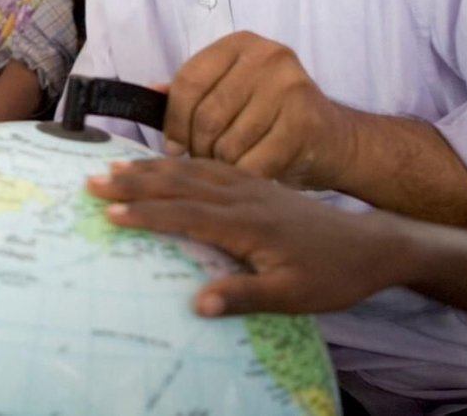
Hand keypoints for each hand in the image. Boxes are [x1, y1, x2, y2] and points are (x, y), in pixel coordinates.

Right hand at [85, 157, 405, 315]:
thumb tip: (198, 305)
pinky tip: (165, 162)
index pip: (185, 215)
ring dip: (150, 168)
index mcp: (247, 224)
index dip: (145, 214)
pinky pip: (210, 165)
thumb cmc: (332, 276)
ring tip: (115, 166)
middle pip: (179, 184)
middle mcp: (243, 197)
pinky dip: (180, 161)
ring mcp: (249, 186)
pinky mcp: (257, 183)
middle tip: (93, 179)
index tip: (109, 213)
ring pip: (191, 170)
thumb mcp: (293, 296)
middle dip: (134, 182)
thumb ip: (245, 297)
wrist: (372, 245)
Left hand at [164, 31, 356, 188]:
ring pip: (227, 143)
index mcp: (241, 43)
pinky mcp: (305, 123)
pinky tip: (251, 175)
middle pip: (206, 115)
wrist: (336, 140)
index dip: (173, 120)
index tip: (172, 146)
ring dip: (221, 165)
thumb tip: (147, 93)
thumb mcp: (232, 91)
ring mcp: (290, 87)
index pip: (188, 81)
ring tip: (230, 165)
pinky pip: (252, 163)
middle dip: (197, 148)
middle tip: (203, 161)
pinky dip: (245, 177)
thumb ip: (192, 91)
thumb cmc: (272, 117)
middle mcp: (268, 57)